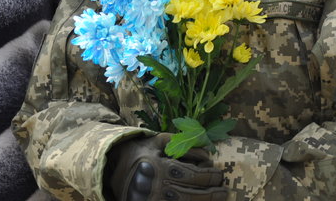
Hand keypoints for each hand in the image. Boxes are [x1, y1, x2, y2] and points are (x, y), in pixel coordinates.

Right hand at [105, 133, 226, 200]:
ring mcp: (154, 200)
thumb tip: (206, 151)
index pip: (192, 174)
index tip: (218, 174)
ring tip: (219, 197)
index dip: (209, 175)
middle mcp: (157, 186)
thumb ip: (180, 143)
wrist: (112, 168)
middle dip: (212, 192)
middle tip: (223, 189)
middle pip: (192, 194)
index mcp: (159, 166)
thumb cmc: (139, 152)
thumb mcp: (156, 141)